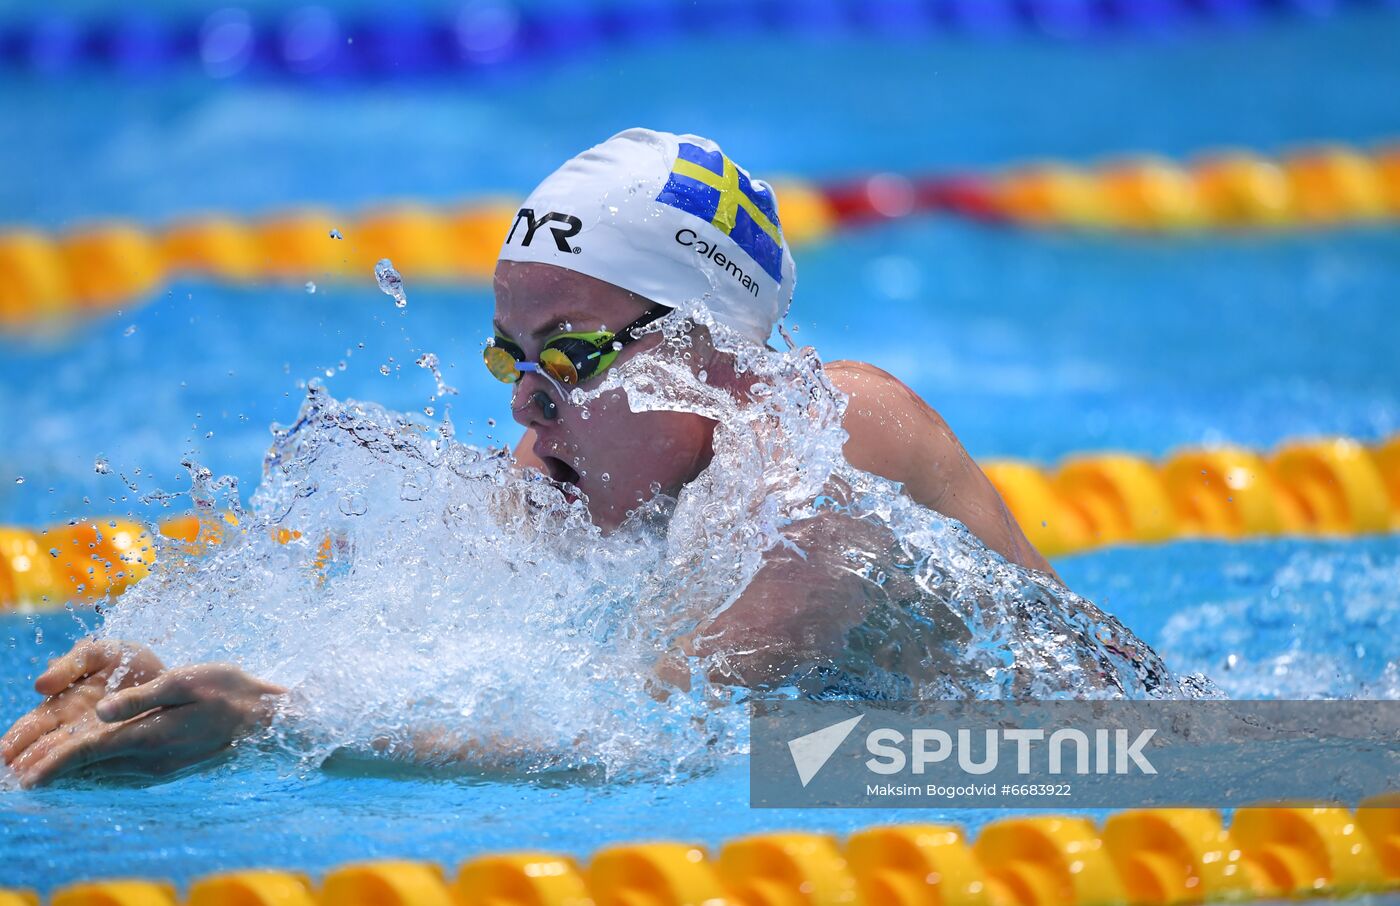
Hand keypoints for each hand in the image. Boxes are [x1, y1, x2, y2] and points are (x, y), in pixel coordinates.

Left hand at [4, 655, 285, 787]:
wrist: (267, 721)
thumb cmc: (229, 690)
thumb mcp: (185, 681)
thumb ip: (140, 697)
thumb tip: (100, 710)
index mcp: (151, 735)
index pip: (89, 751)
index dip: (53, 761)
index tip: (24, 773)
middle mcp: (152, 759)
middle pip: (92, 769)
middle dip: (54, 773)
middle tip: (20, 779)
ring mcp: (162, 768)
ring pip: (106, 776)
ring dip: (73, 777)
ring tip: (45, 778)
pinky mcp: (170, 768)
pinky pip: (123, 777)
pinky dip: (98, 777)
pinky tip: (89, 775)